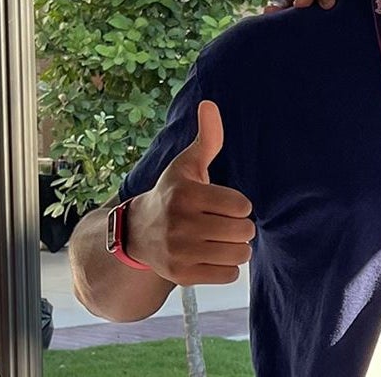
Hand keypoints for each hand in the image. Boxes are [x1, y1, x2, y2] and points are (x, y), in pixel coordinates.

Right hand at [127, 101, 254, 285]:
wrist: (136, 233)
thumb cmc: (173, 194)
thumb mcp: (187, 165)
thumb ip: (208, 138)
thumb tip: (210, 104)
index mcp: (186, 195)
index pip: (242, 205)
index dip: (238, 205)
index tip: (224, 204)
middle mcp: (180, 224)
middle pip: (244, 231)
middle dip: (240, 227)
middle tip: (225, 224)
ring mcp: (179, 252)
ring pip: (240, 254)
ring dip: (237, 248)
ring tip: (221, 240)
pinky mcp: (182, 275)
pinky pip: (228, 276)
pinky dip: (227, 268)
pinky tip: (212, 256)